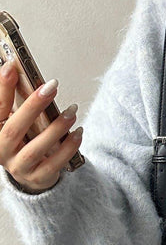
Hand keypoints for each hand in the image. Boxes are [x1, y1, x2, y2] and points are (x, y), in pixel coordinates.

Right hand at [0, 60, 82, 193]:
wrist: (32, 174)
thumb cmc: (26, 142)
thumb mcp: (19, 122)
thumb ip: (20, 103)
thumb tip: (20, 70)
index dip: (3, 88)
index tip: (12, 67)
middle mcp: (2, 151)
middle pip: (14, 128)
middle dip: (33, 106)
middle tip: (52, 87)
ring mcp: (19, 167)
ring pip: (36, 148)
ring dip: (56, 128)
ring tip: (72, 111)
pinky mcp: (38, 178)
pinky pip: (54, 163)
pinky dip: (68, 147)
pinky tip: (78, 133)